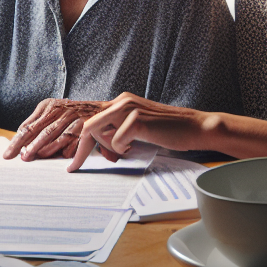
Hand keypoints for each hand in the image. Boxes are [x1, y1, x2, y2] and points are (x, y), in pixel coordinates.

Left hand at [4, 99, 116, 161]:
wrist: (101, 109)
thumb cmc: (72, 114)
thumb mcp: (51, 113)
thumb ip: (35, 123)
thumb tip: (17, 138)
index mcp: (48, 106)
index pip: (28, 126)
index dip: (18, 141)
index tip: (8, 154)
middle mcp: (60, 110)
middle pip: (41, 131)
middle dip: (29, 146)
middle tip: (22, 158)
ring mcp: (74, 118)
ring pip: (58, 135)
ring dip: (47, 148)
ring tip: (38, 157)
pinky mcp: (87, 126)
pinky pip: (76, 141)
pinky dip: (70, 151)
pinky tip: (65, 161)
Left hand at [68, 92, 214, 171]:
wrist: (195, 127)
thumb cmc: (169, 130)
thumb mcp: (139, 126)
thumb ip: (118, 129)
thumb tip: (96, 145)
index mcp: (121, 101)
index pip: (91, 118)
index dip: (77, 139)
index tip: (71, 160)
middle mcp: (122, 100)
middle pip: (87, 124)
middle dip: (78, 148)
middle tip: (74, 166)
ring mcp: (129, 108)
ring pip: (97, 132)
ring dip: (108, 148)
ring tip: (127, 149)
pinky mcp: (136, 120)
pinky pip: (116, 142)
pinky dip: (123, 150)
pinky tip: (137, 147)